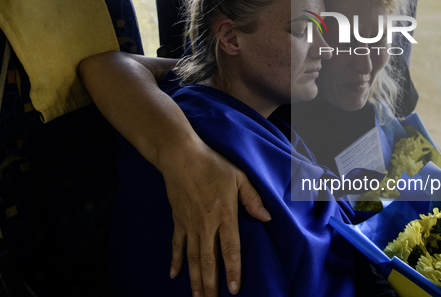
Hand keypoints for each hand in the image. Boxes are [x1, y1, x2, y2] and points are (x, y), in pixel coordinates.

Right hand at [162, 141, 270, 296]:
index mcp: (225, 214)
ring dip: (195, 279)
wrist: (181, 156)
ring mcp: (190, 224)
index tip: (233, 288)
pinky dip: (175, 261)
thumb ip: (253, 199)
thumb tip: (266, 218)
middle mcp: (206, 224)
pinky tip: (174, 275)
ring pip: (192, 257)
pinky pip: (176, 245)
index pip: (230, 249)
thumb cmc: (213, 165)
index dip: (232, 270)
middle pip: (208, 259)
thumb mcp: (239, 177)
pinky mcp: (178, 220)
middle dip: (211, 283)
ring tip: (198, 296)